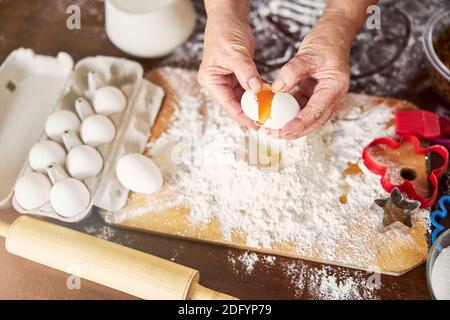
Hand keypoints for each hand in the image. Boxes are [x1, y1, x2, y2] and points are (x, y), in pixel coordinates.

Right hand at [198, 5, 261, 129]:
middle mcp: (218, 82)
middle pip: (235, 104)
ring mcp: (228, 80)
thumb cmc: (224, 31)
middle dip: (250, 112)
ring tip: (269, 112)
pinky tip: (270, 97)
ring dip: (256, 103)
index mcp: (211, 80)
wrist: (229, 17)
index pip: (227, 103)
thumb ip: (245, 72)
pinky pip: (249, 88)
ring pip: (243, 98)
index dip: (242, 116)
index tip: (255, 125)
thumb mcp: (235, 53)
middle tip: (265, 121)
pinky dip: (259, 92)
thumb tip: (255, 89)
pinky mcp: (238, 76)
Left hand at [268, 11, 354, 139]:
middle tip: (274, 135)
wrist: (333, 34)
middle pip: (314, 121)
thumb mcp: (308, 54)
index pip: (317, 111)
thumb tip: (276, 89)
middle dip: (295, 131)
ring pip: (307, 118)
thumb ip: (292, 72)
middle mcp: (330, 96)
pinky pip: (301, 108)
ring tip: (272, 130)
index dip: (300, 123)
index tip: (285, 130)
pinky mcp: (313, 94)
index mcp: (334, 88)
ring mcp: (322, 96)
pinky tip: (275, 117)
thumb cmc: (326, 42)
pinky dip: (289, 114)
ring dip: (291, 126)